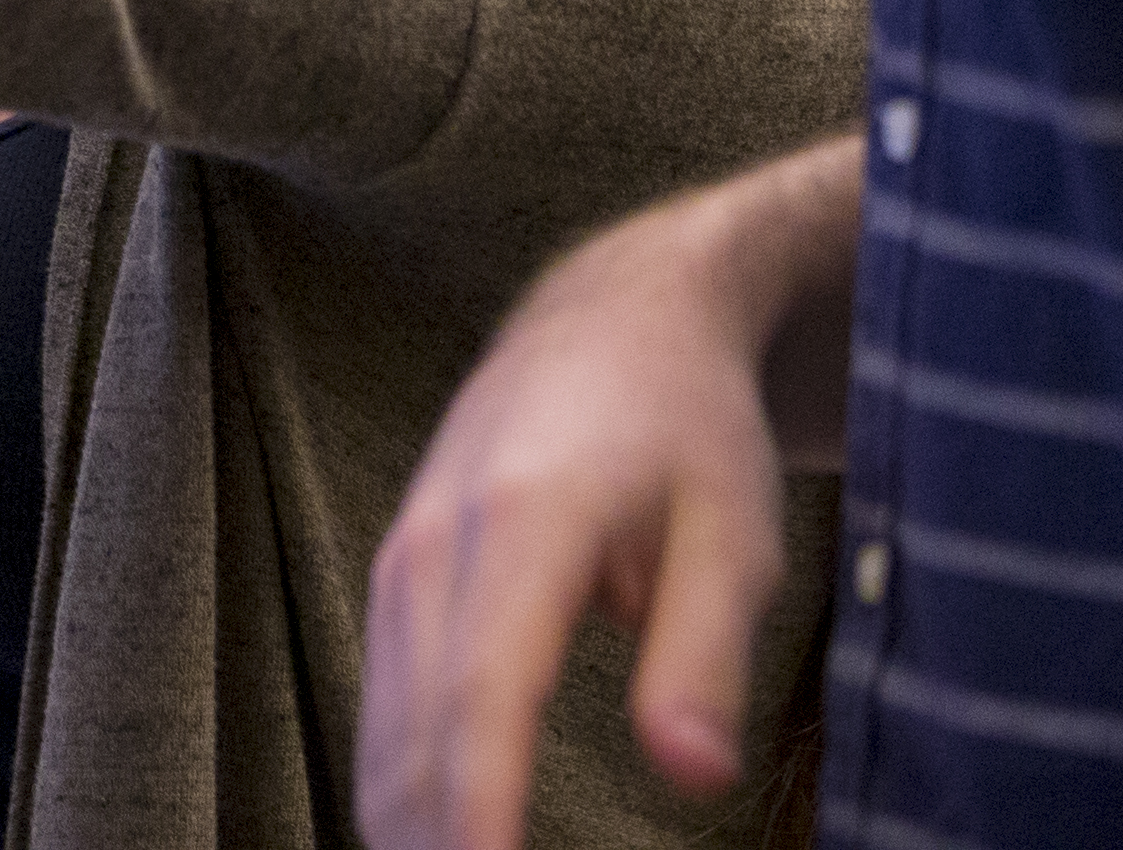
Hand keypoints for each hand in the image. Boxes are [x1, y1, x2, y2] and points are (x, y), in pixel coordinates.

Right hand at [360, 135, 861, 849]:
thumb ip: (707, 653)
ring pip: (385, 736)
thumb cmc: (689, 428)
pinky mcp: (398, 582)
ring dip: (414, 835)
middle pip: (416, 735)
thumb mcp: (736, 531)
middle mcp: (437, 543)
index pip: (485, 698)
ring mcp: (403, 561)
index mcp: (527, 522)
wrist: (612, 323)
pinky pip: (386, 713)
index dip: (481, 812)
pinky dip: (406, 796)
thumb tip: (692, 775)